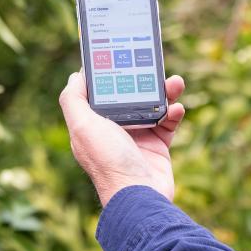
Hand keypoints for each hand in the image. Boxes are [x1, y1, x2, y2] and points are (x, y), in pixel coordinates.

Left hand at [58, 72, 185, 206]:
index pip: (100, 91)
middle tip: (151, 64)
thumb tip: (75, 75)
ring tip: (174, 82)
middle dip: (141, 79)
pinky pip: (168, 122)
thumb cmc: (109, 162)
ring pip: (152, 105)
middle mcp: (113, 129)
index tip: (118, 53)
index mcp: (93, 123)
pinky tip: (177, 107)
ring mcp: (137, 137)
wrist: (140, 196)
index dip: (108, 73)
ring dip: (164, 91)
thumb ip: (73, 100)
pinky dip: (174, 112)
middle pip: (129, 95)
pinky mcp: (157, 146)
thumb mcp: (82, 127)